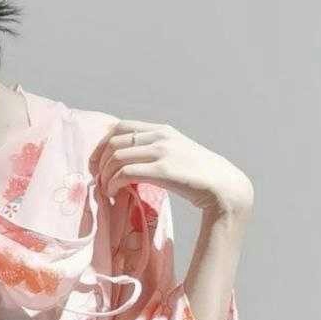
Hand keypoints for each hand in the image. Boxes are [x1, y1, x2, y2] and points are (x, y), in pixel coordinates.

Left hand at [89, 119, 254, 217]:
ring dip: (105, 174)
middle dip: (100, 161)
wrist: (223, 186)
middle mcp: (160, 136)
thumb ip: (156, 151)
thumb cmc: (199, 176)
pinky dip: (113, 183)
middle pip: (114, 141)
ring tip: (106, 189)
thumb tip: (130, 162)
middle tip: (97, 178)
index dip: (103, 143)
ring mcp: (162, 151)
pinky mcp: (163, 170)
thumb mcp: (177, 154)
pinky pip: (126, 172)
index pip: (121, 127)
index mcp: (162, 130)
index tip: (97, 161)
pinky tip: (114, 193)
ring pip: (116, 156)